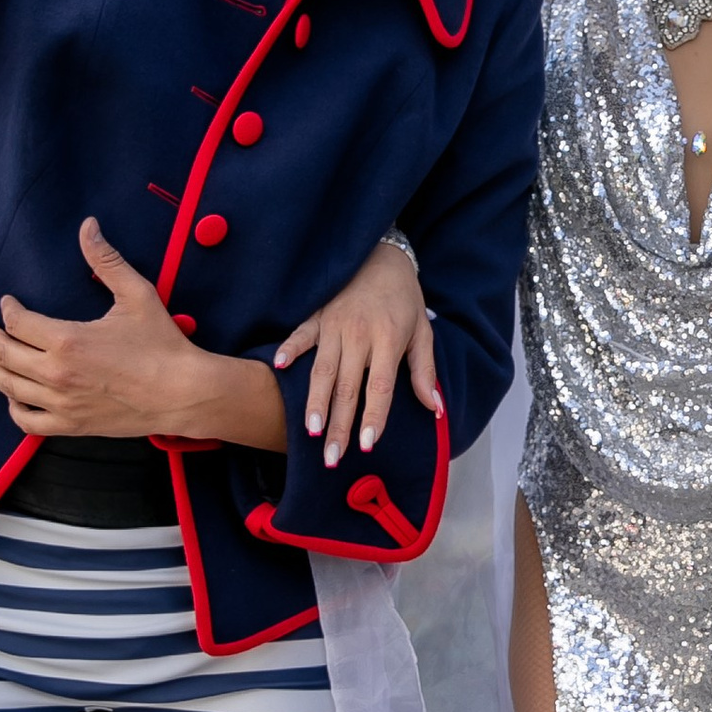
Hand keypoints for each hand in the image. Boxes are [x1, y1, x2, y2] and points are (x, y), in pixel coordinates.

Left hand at [0, 219, 228, 439]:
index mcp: (67, 340)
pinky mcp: (71, 425)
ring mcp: (61, 403)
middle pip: (3, 354)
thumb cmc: (162, 343)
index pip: (18, 322)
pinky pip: (27, 422)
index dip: (8, 309)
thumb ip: (106, 260)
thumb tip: (87, 226)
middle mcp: (56, 374)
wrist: (183, 393)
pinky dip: (14, 408)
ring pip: (9, 387)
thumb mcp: (136, 295)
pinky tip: (14, 396)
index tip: (8, 302)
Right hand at [274, 234, 439, 469]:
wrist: (383, 255)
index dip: (373, 417)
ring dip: (314, 401)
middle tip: (332, 457)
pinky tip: (277, 367)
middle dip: (339, 425)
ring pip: (322, 369)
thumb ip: (424, 371)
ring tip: (310, 430)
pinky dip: (289, 349)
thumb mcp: (422, 331)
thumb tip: (434, 408)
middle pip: (347, 387)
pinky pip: (301, 335)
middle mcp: (359, 334)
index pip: (379, 386)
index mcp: (388, 340)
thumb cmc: (404, 299)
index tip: (366, 444)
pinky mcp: (317, 315)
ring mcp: (334, 324)